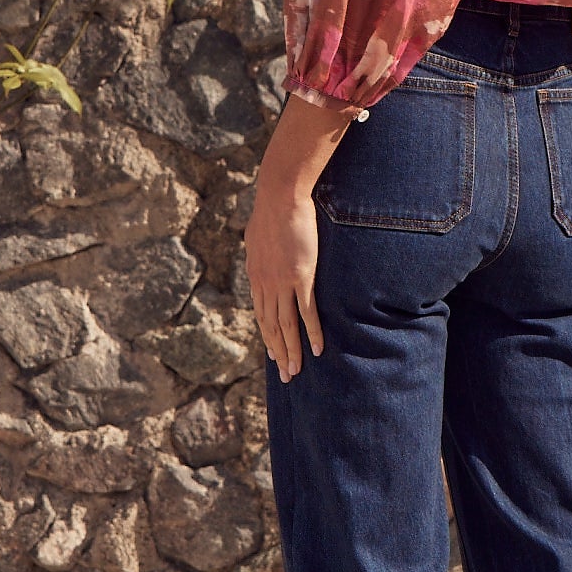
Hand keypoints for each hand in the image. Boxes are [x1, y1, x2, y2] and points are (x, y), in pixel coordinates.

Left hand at [245, 160, 325, 382]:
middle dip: (278, 352)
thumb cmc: (270, 210)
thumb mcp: (256, 235)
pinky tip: (316, 348)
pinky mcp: (300, 277)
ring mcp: (282, 282)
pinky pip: (306, 312)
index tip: (274, 354)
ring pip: (286, 325)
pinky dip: (311, 333)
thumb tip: (257, 247)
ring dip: (292, 350)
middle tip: (285, 375)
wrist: (279, 196)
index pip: (261, 314)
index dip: (268, 337)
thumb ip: (258, 248)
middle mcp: (265, 284)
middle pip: (271, 326)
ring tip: (296, 371)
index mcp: (255, 276)